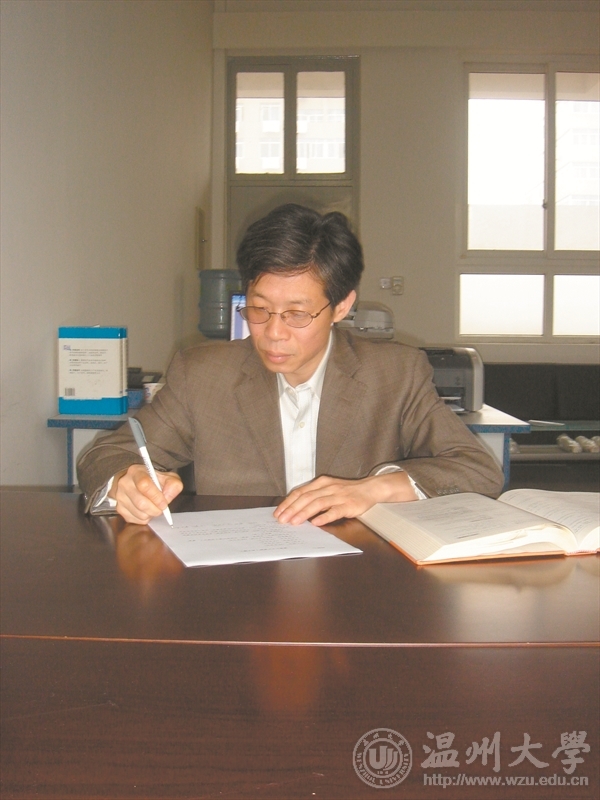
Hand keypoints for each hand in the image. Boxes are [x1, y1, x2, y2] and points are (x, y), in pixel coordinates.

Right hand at [109, 464, 182, 524]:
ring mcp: (120, 497)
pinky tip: (146, 510)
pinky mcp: (120, 509)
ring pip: (139, 513)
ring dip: (151, 514)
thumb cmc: (153, 479)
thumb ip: (173, 485)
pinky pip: (135, 520)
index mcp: (136, 472)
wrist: (136, 482)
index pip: (144, 485)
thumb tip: (167, 497)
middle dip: (156, 509)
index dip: (156, 497)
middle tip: (161, 508)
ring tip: (153, 507)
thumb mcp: (167, 477)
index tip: (164, 503)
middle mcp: (124, 483)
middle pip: (141, 503)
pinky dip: (145, 518)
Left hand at [274, 471, 417, 526]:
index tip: (278, 512)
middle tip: (282, 520)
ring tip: (294, 522)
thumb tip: (294, 508)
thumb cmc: (346, 491)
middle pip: (306, 497)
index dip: (288, 502)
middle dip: (292, 509)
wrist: (369, 489)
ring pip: (317, 503)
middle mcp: (328, 488)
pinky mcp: (348, 505)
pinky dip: (324, 517)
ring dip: (304, 513)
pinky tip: (316, 523)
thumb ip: (314, 496)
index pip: (300, 492)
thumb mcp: (328, 489)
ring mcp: (338, 496)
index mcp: (321, 483)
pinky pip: (334, 511)